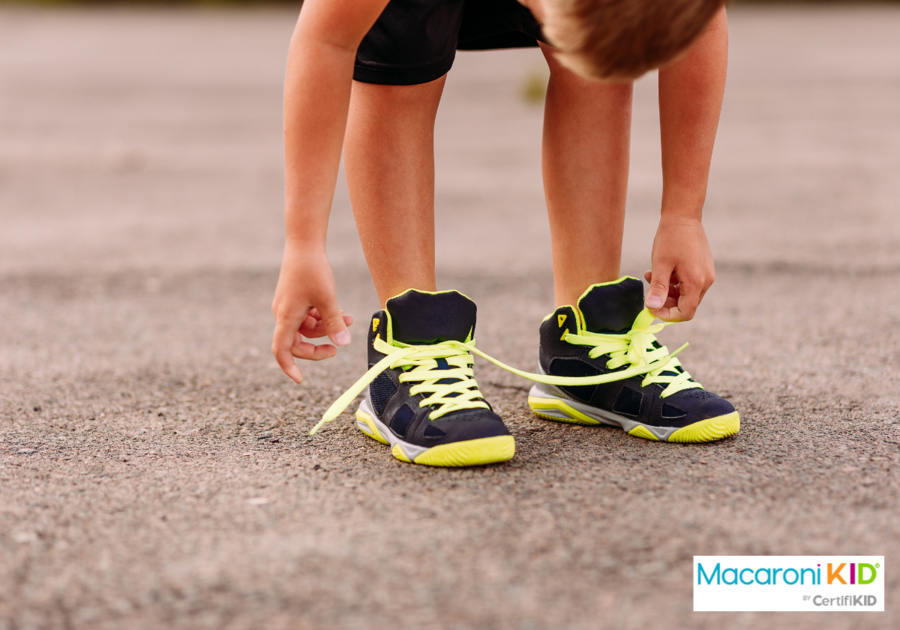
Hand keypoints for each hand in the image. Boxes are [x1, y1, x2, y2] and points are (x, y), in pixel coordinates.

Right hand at [271, 244, 352, 383]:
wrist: (304, 243)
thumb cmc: (313, 270)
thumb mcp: (327, 298)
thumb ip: (334, 323)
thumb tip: (343, 345)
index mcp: (286, 317)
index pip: (282, 350)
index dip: (289, 367)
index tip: (300, 379)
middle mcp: (283, 314)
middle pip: (298, 342)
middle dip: (318, 346)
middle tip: (337, 349)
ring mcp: (289, 306)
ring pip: (307, 328)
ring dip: (326, 328)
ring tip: (348, 318)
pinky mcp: (296, 299)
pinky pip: (309, 316)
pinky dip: (323, 316)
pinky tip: (340, 311)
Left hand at [644, 215, 713, 321]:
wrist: (683, 216)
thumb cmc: (670, 238)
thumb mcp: (660, 265)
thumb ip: (658, 288)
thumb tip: (651, 308)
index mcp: (696, 282)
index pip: (685, 313)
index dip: (667, 315)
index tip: (651, 307)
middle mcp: (706, 281)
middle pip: (686, 305)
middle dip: (665, 301)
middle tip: (649, 289)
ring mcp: (706, 275)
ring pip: (686, 295)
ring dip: (668, 291)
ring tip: (651, 275)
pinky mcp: (703, 270)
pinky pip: (688, 285)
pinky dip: (674, 283)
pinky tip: (661, 270)